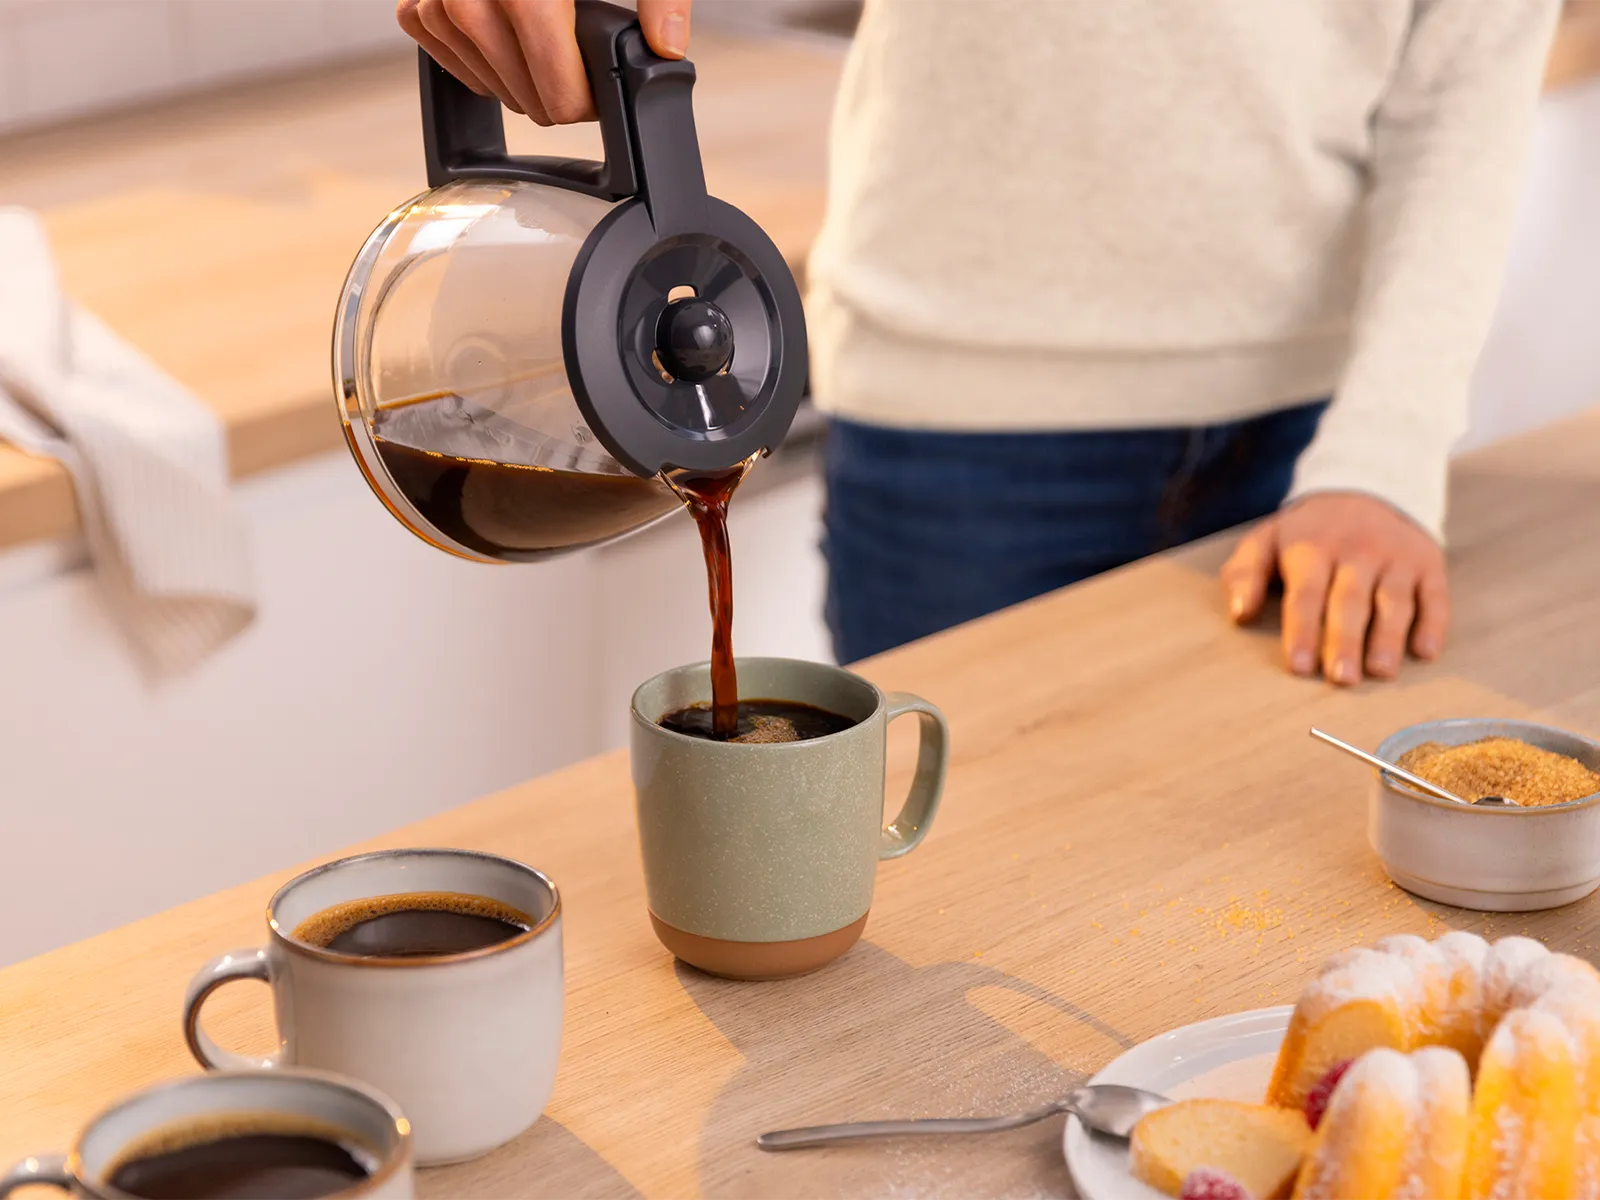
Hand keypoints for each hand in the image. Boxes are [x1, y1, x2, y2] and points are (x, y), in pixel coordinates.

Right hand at [396, 0, 692, 124]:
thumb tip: (667, 48)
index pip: (556, 92)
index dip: (585, 101)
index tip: (598, 89)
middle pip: (523, 96)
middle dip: (555, 92)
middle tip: (577, 71)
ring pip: (486, 83)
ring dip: (518, 82)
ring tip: (545, 56)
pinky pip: (447, 56)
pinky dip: (476, 59)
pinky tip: (504, 41)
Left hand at [1220, 492, 1448, 684]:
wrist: (1366, 488)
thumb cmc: (1306, 533)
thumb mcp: (1265, 540)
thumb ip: (1244, 574)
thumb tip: (1239, 613)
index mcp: (1312, 548)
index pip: (1306, 594)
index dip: (1303, 631)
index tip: (1299, 666)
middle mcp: (1357, 552)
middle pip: (1350, 601)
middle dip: (1345, 641)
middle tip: (1342, 679)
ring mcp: (1396, 558)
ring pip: (1394, 601)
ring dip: (1389, 638)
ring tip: (1380, 672)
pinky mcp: (1427, 563)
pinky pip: (1434, 595)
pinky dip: (1433, 624)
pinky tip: (1425, 652)